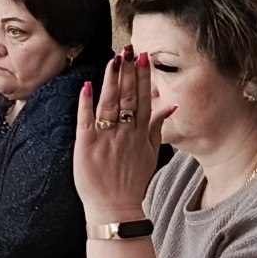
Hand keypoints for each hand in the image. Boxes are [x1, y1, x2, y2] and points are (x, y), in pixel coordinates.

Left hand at [74, 50, 169, 227]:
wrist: (115, 209)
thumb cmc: (132, 181)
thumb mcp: (151, 153)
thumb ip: (157, 127)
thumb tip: (170, 105)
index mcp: (140, 133)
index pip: (143, 98)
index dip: (143, 76)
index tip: (144, 57)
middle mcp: (124, 133)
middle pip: (128, 97)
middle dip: (128, 71)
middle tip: (129, 49)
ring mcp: (105, 138)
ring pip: (109, 104)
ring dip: (111, 81)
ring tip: (114, 60)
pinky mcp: (86, 146)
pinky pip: (86, 120)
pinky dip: (86, 103)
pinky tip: (88, 86)